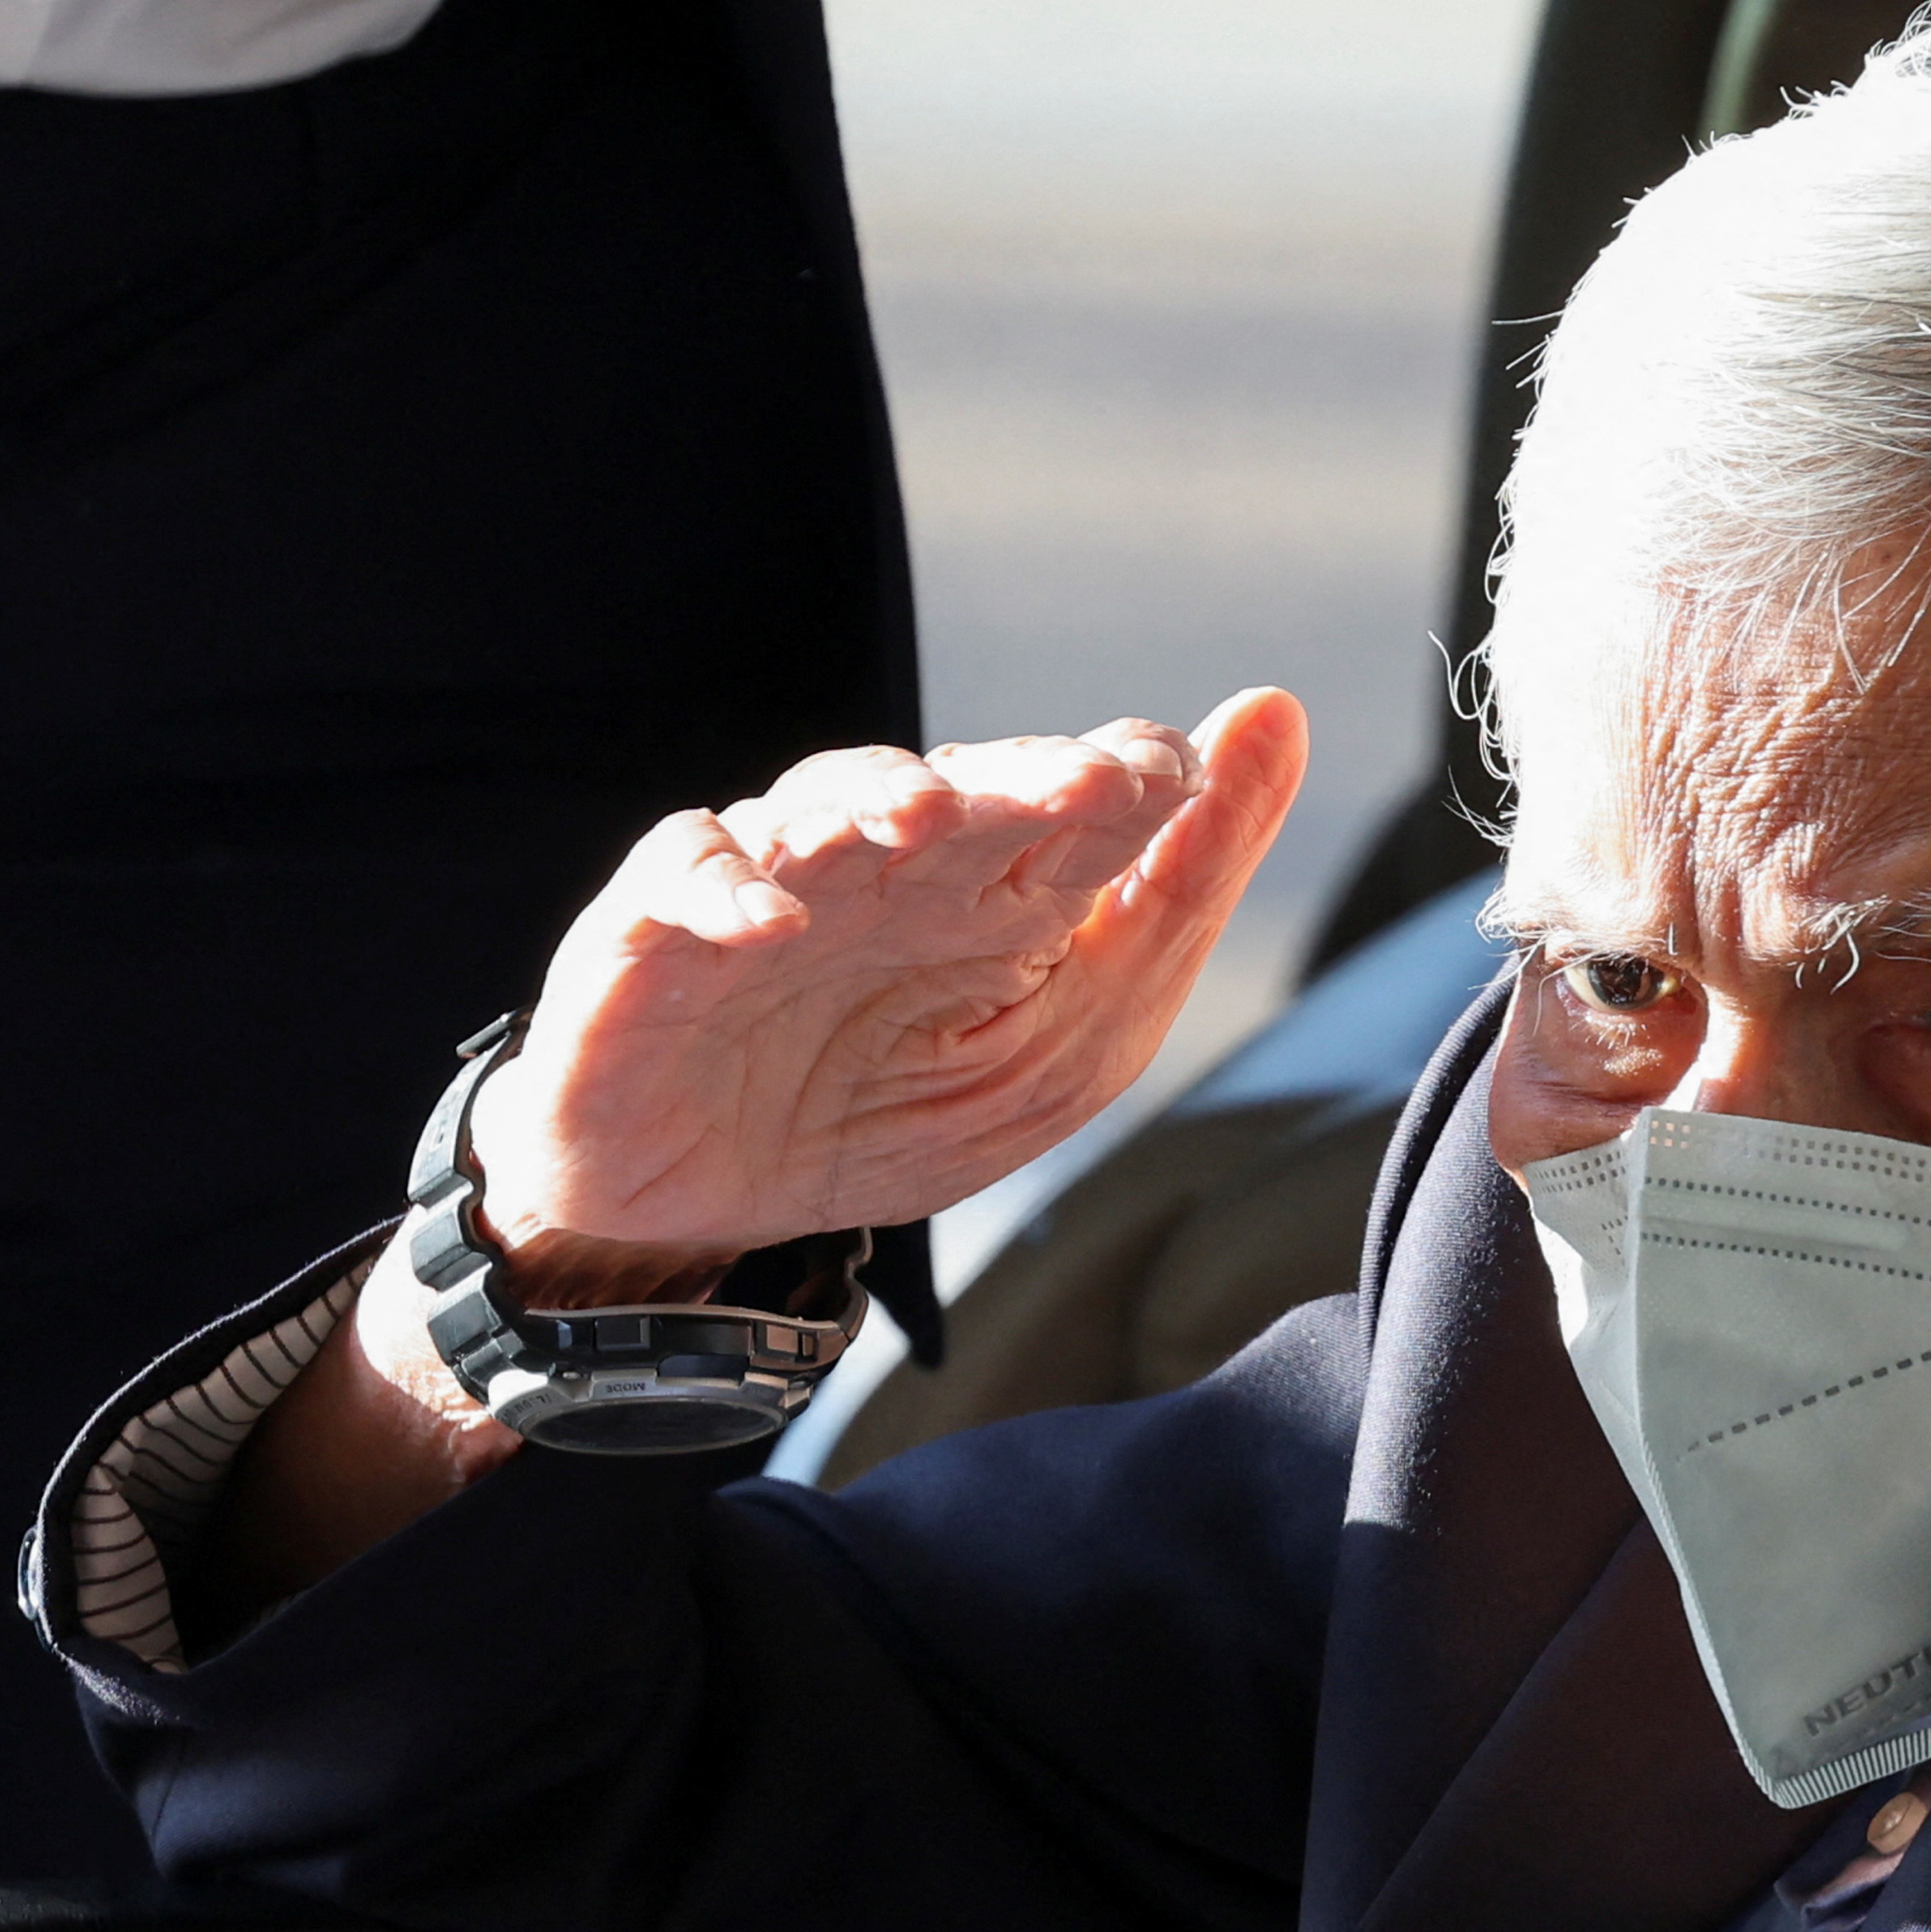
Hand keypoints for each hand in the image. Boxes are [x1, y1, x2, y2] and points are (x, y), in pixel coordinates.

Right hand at [468, 690, 1308, 1296]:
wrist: (691, 1212)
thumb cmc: (877, 1112)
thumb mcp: (1061, 1050)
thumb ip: (1171, 905)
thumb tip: (1275, 718)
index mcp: (995, 892)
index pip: (1078, 805)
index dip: (1131, 780)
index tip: (1192, 775)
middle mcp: (887, 868)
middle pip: (964, 787)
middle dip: (1027, 779)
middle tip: (1096, 785)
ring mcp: (772, 887)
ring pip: (824, 804)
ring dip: (879, 800)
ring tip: (933, 816)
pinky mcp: (655, 929)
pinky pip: (682, 880)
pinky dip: (724, 891)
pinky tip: (771, 923)